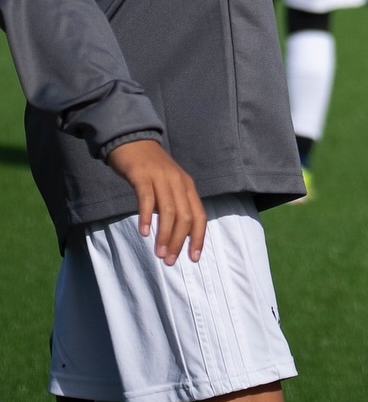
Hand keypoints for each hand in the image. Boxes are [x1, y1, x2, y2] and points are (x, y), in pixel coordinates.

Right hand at [106, 139, 206, 264]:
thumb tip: (179, 235)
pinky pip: (147, 198)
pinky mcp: (143, 176)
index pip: (199, 215)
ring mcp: (161, 178)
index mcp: (187, 186)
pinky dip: (146, 216)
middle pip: (185, 216)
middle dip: (179, 241)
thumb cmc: (151, 170)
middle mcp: (178, 182)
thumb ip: (174, 206)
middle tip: (170, 261)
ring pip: (169, 210)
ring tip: (159, 253)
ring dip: (165, 234)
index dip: (198, 237)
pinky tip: (143, 232)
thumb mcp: (168, 187)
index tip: (194, 258)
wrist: (134, 141)